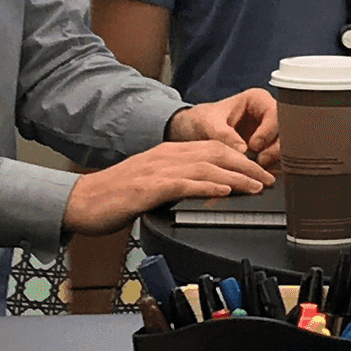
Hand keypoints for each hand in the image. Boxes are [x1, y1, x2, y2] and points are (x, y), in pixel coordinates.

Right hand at [67, 133, 270, 231]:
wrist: (81, 202)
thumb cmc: (114, 196)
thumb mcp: (151, 183)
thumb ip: (176, 182)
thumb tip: (204, 191)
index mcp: (167, 153)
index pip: (213, 149)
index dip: (241, 158)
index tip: (261, 171)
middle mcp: (165, 156)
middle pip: (215, 154)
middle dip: (247, 166)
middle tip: (270, 179)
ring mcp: (155, 171)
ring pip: (205, 166)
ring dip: (235, 176)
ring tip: (256, 186)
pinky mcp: (146, 188)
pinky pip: (182, 184)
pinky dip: (206, 186)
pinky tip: (223, 190)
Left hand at [173, 85, 278, 169]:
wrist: (195, 132)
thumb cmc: (202, 120)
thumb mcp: (208, 123)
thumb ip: (223, 134)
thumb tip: (242, 150)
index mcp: (257, 100)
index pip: (275, 112)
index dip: (268, 130)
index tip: (253, 145)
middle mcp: (267, 114)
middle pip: (286, 130)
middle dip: (275, 148)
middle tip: (260, 161)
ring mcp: (269, 132)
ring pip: (284, 146)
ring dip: (274, 159)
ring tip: (258, 167)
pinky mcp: (267, 147)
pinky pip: (277, 157)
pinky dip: (271, 166)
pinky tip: (260, 173)